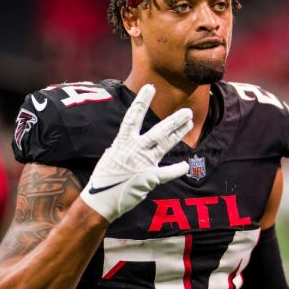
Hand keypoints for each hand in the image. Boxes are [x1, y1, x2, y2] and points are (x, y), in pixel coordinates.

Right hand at [80, 84, 192, 221]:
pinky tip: (185, 165)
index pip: (132, 117)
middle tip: (186, 111)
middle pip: (157, 132)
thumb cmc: (104, 179)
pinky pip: (165, 173)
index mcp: (122, 143)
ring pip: (164, 145)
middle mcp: (134, 150)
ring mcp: (142, 164)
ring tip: (188, 123)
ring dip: (178, 133)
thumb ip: (123, 146)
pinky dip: (175, 170)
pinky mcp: (148, 179)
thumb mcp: (110, 156)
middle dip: (173, 121)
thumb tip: (128, 139)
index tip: (150, 88)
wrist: (100, 201)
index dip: (141, 102)